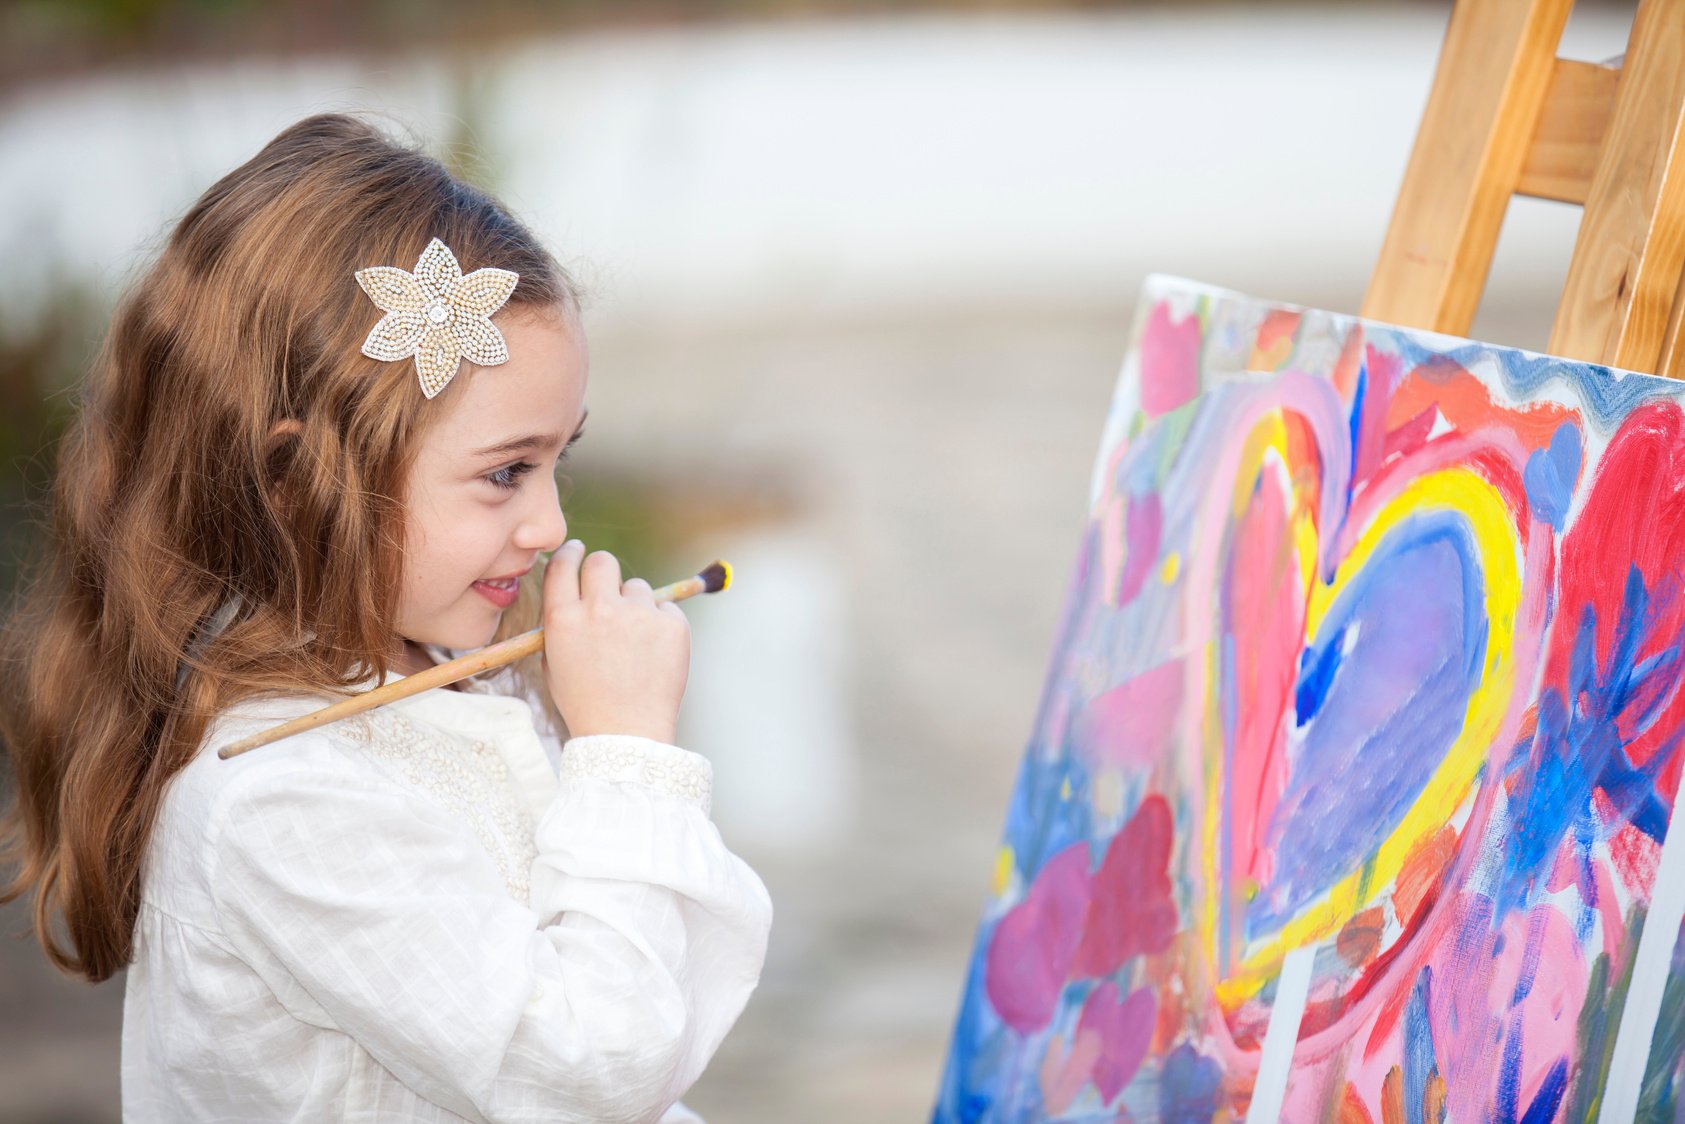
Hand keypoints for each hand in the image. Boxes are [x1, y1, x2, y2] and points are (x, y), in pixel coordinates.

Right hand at [540, 541, 690, 743]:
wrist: (626, 735)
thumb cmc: (586, 703)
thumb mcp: (555, 664)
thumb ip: (562, 624)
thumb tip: (573, 592)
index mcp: (564, 618)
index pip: (563, 565)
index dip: (571, 554)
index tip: (577, 551)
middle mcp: (600, 609)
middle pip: (602, 562)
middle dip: (603, 570)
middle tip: (609, 588)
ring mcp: (638, 615)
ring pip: (637, 588)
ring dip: (635, 606)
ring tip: (633, 647)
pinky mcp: (672, 624)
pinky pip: (665, 609)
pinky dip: (661, 626)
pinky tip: (653, 656)